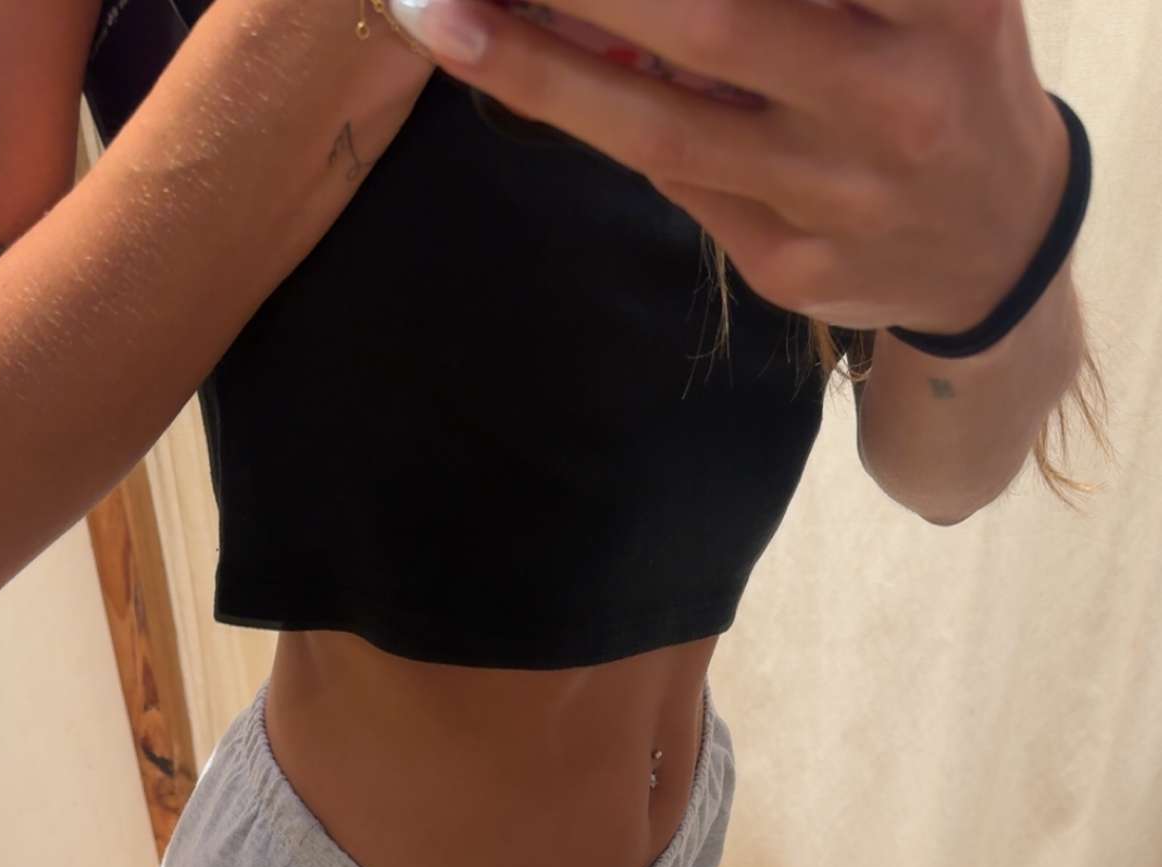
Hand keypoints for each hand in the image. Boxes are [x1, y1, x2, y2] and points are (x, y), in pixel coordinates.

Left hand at [388, 0, 1072, 334]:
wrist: (998, 247)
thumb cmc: (941, 65)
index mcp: (947, 4)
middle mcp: (896, 98)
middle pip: (714, 23)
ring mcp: (837, 197)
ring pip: (662, 125)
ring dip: (540, 65)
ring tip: (443, 16)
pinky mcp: (790, 267)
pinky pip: (674, 179)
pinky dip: (597, 115)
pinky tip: (528, 69)